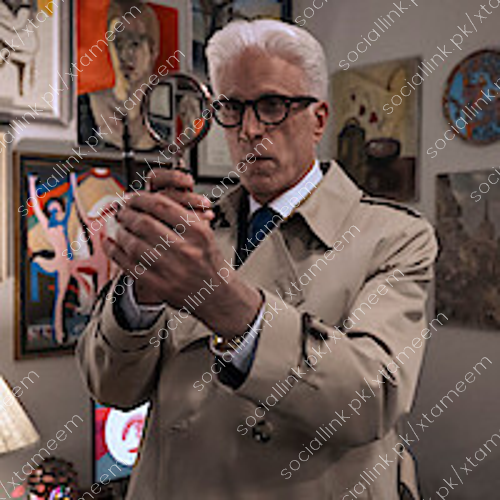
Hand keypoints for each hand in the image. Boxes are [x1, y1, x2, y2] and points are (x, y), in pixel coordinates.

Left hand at [103, 178, 261, 336]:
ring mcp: (172, 270)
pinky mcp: (160, 286)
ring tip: (117, 227)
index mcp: (198, 232)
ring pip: (134, 244)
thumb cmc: (209, 262)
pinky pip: (129, 266)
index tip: (132, 198)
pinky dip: (115, 252)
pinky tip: (110, 244)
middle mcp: (185, 250)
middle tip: (121, 211)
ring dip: (119, 232)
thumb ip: (182, 216)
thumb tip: (149, 201)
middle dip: (127, 214)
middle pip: (144, 223)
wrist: (218, 295)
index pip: (162, 206)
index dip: (141, 199)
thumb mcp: (205, 233)